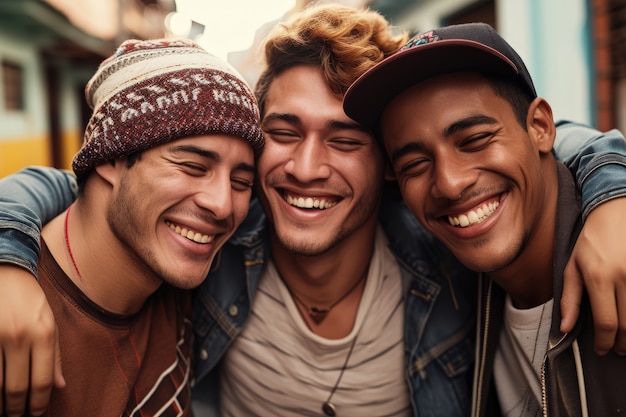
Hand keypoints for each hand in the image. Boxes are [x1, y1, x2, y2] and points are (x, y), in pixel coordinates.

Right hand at [0, 265, 64, 416]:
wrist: (4, 273)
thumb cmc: (30, 300)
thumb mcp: (50, 322)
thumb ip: (54, 355)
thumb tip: (60, 386)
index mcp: (43, 334)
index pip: (42, 381)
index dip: (39, 402)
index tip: (37, 413)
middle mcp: (19, 337)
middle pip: (16, 388)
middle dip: (17, 408)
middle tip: (17, 416)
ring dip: (0, 402)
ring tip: (4, 408)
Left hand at [561, 197, 625, 354]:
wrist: (615, 212)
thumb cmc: (591, 242)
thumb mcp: (572, 267)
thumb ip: (570, 299)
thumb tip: (565, 328)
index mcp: (599, 277)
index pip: (606, 322)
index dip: (605, 342)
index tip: (602, 350)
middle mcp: (624, 277)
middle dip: (622, 343)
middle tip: (618, 349)